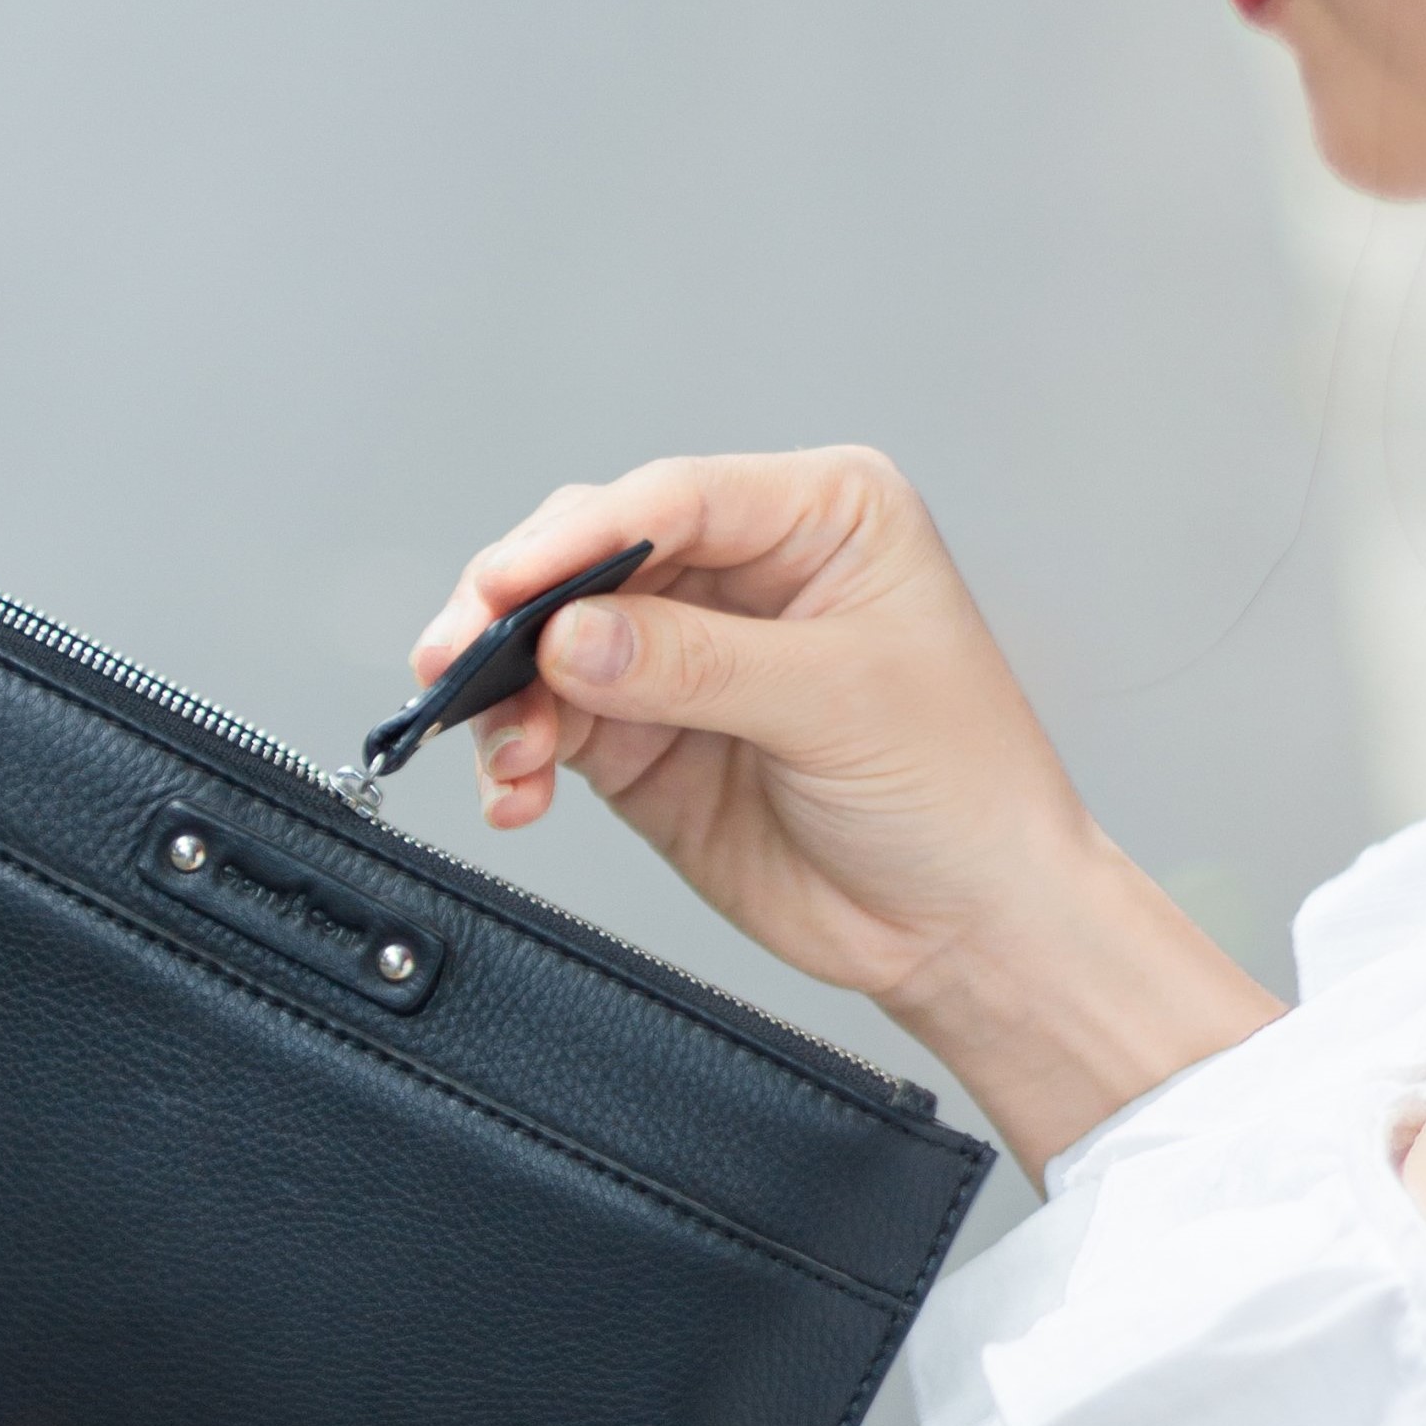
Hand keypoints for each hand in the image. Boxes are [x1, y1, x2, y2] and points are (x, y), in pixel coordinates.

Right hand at [417, 450, 1280, 1172]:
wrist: (967, 927)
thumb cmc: (960, 791)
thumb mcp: (837, 703)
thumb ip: (695, 664)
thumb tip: (570, 636)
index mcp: (818, 515)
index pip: (671, 498)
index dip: (576, 538)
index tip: (505, 585)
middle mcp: (741, 570)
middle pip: (588, 554)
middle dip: (514, 606)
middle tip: (459, 658)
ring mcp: (684, 654)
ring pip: (550, 637)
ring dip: (506, 690)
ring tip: (501, 748)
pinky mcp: (646, 736)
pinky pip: (552, 723)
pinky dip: (518, 753)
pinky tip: (517, 791)